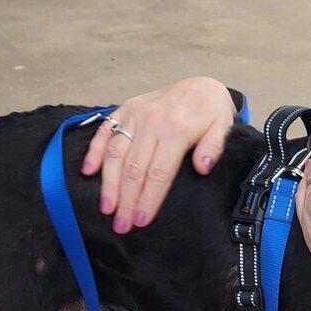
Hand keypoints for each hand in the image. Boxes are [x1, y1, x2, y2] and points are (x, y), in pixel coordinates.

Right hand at [81, 76, 235, 232]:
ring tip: (106, 208)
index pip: (158, 173)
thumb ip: (214, 146)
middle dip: (126, 200)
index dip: (149, 199)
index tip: (141, 221)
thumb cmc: (211, 111)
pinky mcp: (125, 109)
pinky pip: (105, 130)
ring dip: (109, 183)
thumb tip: (203, 166)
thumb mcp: (223, 126)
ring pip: (116, 153)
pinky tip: (88, 172)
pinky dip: (94, 150)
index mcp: (176, 131)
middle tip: (121, 225)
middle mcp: (151, 122)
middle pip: (134, 169)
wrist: (201, 85)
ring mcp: (135, 115)